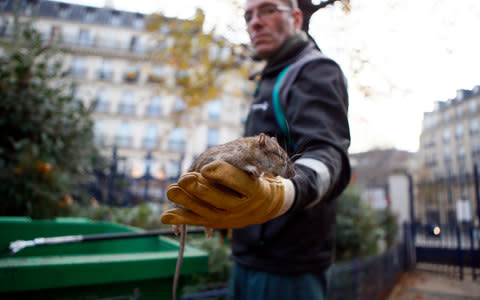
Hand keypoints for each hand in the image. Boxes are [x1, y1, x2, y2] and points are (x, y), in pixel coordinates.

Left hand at [161, 161, 293, 228]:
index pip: (239, 182)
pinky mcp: (217, 223)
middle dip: (201, 190)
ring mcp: (229, 218)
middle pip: (220, 200)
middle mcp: (243, 207)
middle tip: (184, 179)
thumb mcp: (266, 163)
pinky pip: (197, 221)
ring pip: (206, 211)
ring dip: (186, 201)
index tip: (206, 168)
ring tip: (170, 190)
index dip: (222, 174)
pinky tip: (165, 216)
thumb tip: (261, 138)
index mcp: (256, 190)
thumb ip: (259, 153)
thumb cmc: (260, 177)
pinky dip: (181, 219)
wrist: (266, 204)